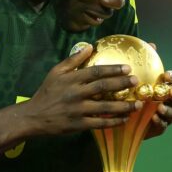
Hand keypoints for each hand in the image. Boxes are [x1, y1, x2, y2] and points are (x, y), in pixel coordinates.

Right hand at [19, 44, 140, 135]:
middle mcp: (76, 94)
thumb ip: (73, 60)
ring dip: (123, 106)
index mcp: (72, 79)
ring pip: (105, 107)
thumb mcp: (56, 72)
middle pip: (103, 87)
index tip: (127, 68)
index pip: (95, 72)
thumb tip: (88, 47)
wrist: (34, 116)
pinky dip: (113, 122)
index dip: (112, 70)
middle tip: (136, 82)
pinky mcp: (79, 124)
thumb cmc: (46, 92)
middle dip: (121, 84)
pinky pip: (100, 123)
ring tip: (137, 104)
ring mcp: (78, 110)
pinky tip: (125, 119)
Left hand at [144, 43, 171, 137]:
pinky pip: (163, 125)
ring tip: (160, 107)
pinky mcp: (160, 127)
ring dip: (168, 110)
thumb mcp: (138, 77)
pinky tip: (153, 118)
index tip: (166, 75)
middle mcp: (171, 101)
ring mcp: (167, 115)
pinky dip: (160, 121)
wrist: (125, 113)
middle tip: (171, 92)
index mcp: (168, 86)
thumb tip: (152, 44)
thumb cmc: (135, 91)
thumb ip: (146, 62)